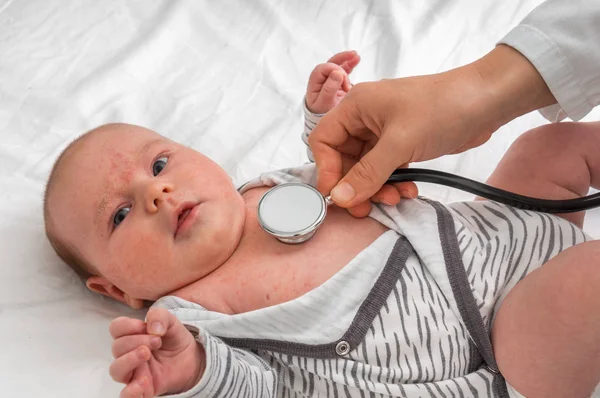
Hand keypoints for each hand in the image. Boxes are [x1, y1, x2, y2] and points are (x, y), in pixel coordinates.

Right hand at [109, 307, 204, 397]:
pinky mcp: (143, 389)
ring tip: (147, 354)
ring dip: (129, 360)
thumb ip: (160, 316)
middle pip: (117, 347)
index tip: (146, 327)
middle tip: (157, 341)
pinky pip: (127, 395)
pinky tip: (145, 381)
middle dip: (136, 340)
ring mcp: (134, 373)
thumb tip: (152, 328)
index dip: (128, 325)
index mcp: (132, 336)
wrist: (192, 359)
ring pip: (116, 370)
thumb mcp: (172, 322)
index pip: (116, 328)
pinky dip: (131, 390)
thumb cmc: (175, 340)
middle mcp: (128, 354)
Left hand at [305, 50, 359, 113]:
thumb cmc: (322, 115)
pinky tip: (357, 59)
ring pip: (337, 65)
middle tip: (353, 57)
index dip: (334, 70)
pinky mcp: (338, 83)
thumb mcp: (324, 104)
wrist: (325, 124)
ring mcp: (330, 80)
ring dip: (347, 59)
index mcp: (314, 83)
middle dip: (342, 59)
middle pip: (330, 64)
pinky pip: (343, 71)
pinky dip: (350, 65)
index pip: (323, 69)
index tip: (344, 82)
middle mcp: (321, 80)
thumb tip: (337, 72)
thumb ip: (329, 89)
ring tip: (356, 56)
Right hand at [308, 45, 555, 215]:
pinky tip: (408, 191)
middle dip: (355, 185)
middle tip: (365, 208)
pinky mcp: (401, 144)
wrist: (487, 101)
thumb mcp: (400, 142)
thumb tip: (339, 198)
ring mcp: (383, 132)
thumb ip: (368, 173)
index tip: (337, 196)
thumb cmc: (442, 109)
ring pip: (365, 168)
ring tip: (395, 199)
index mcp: (356, 107)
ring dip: (376, 188)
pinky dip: (393, 183)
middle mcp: (364, 118)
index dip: (326, 170)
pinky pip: (385, 169)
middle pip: (343, 159)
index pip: (323, 140)